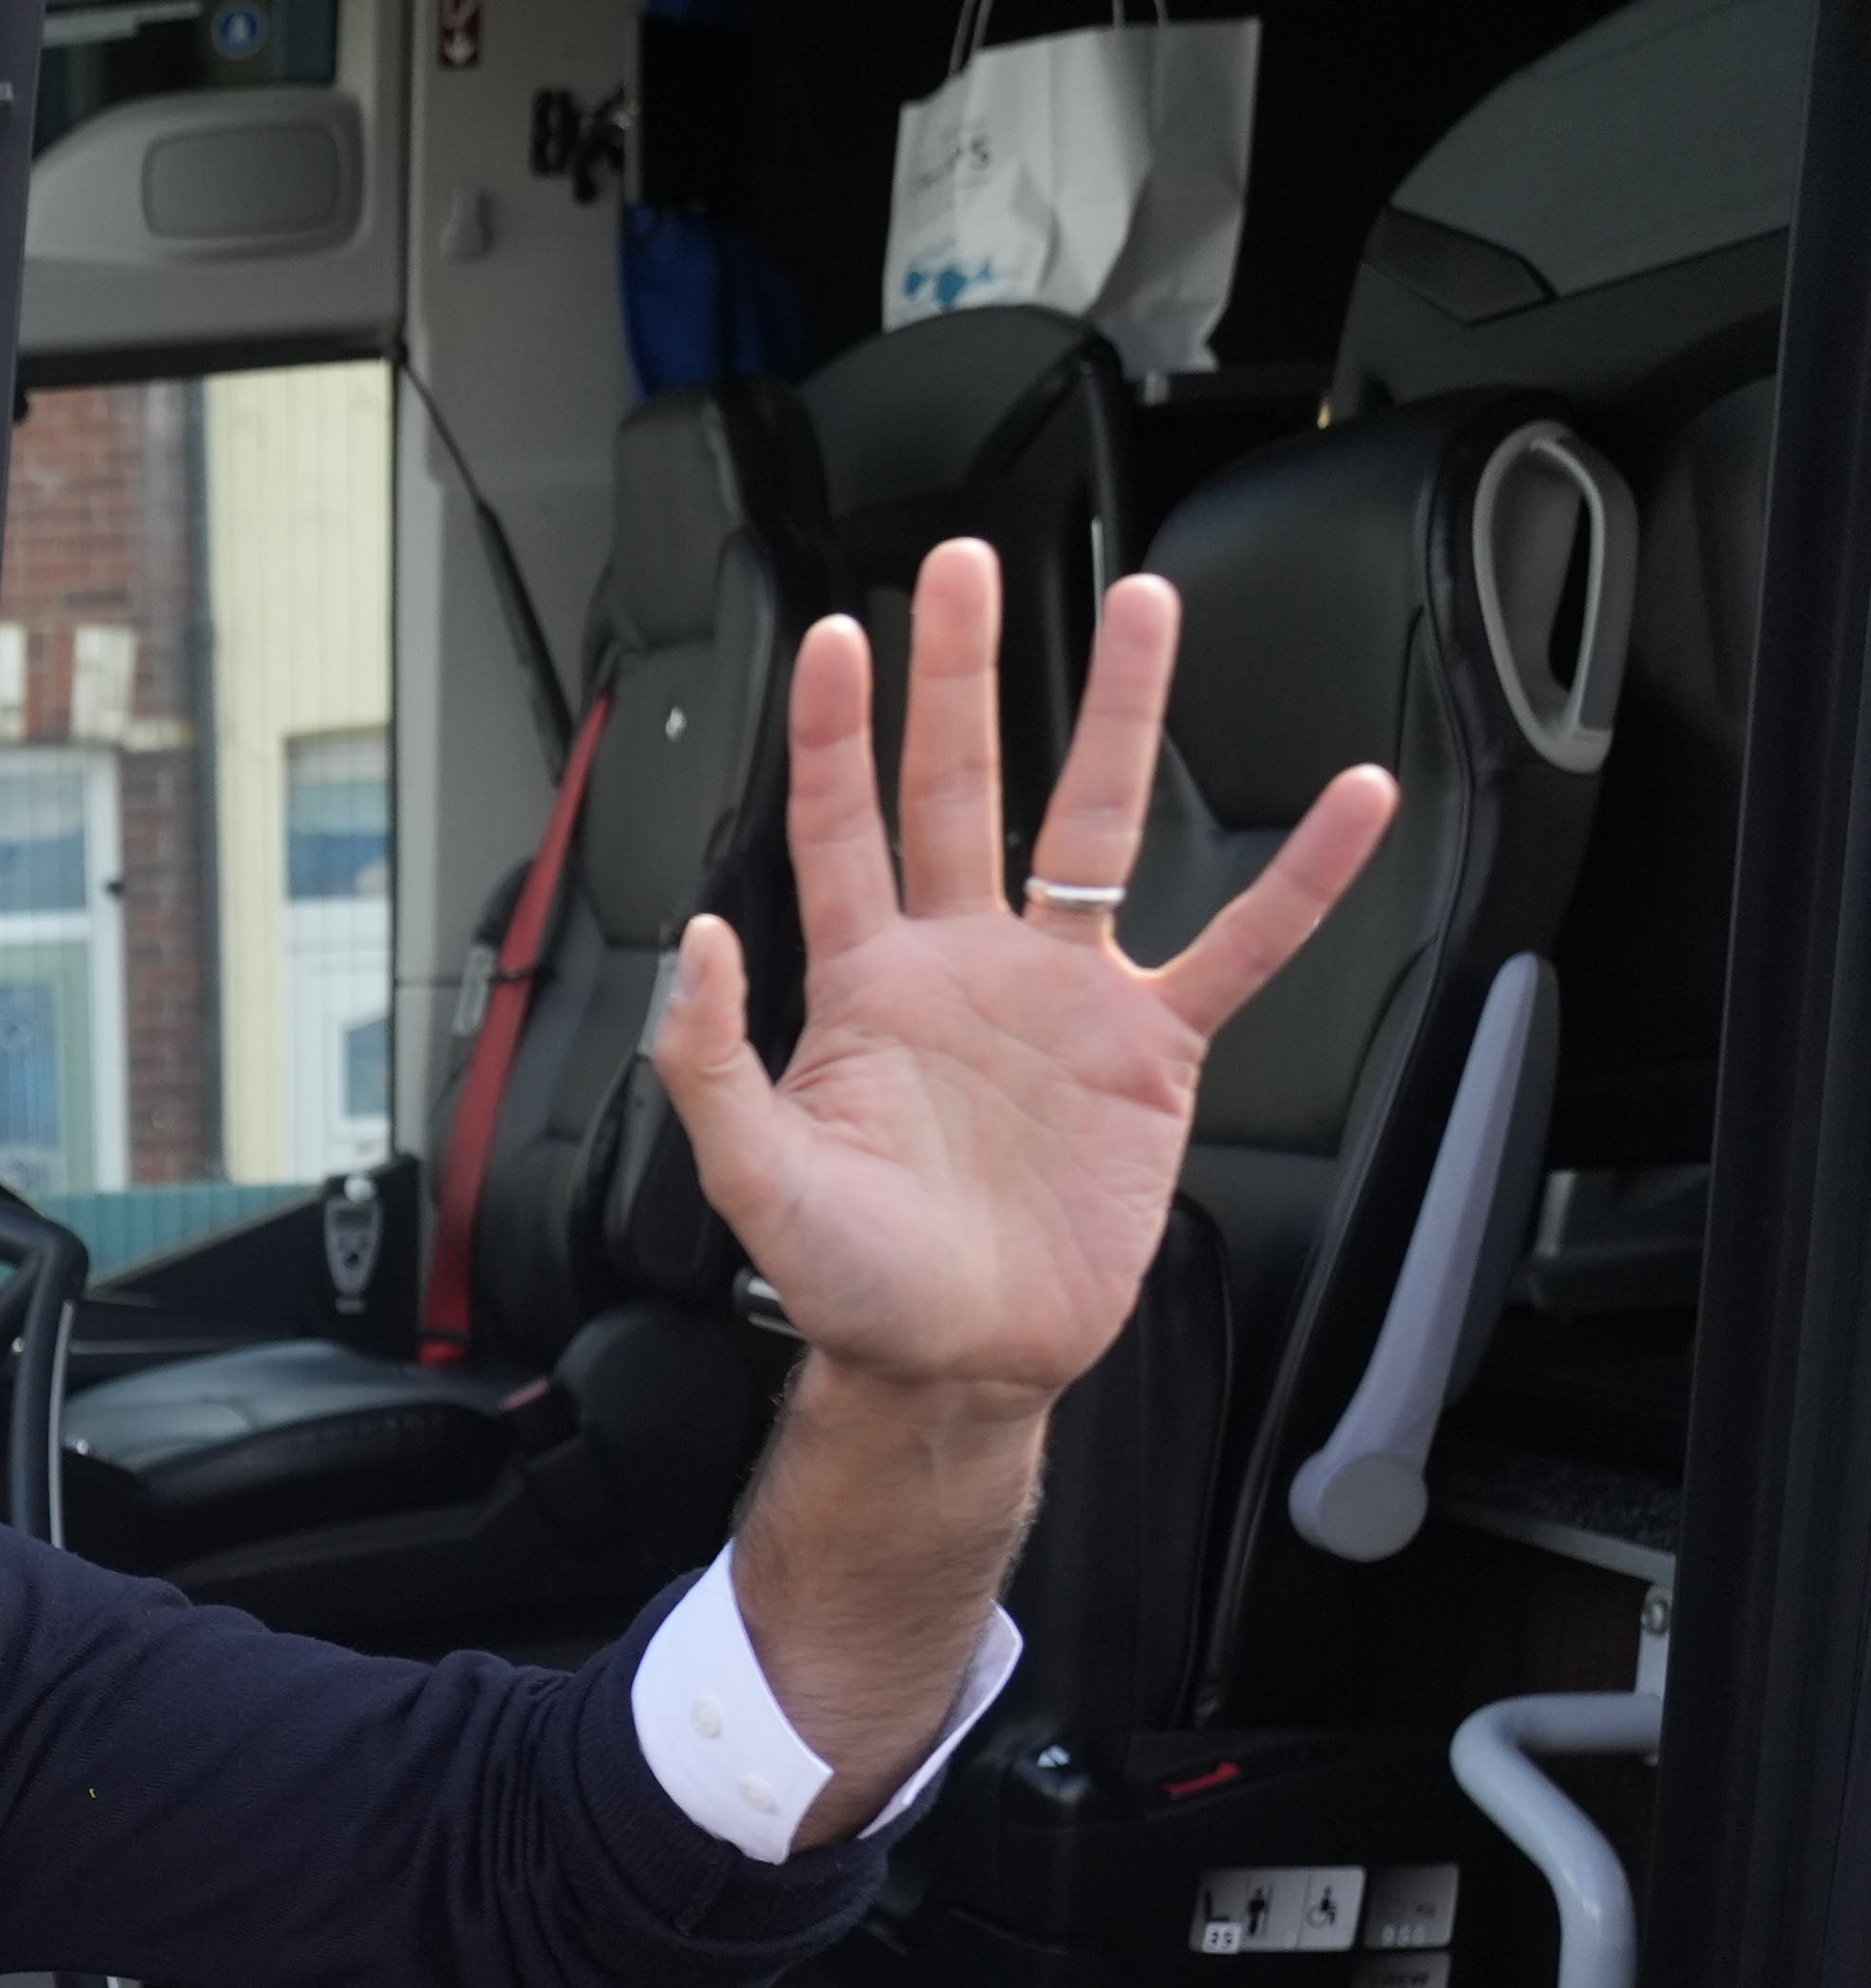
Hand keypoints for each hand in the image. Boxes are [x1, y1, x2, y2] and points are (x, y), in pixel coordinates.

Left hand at [655, 541, 1397, 1407]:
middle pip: (966, 786)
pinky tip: (1348, 800)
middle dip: (964, 676)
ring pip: (1099, 825)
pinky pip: (1240, 945)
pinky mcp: (1152, 1050)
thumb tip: (697, 936)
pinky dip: (1299, 877)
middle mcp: (967, 964)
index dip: (836, 734)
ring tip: (1144, 606)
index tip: (833, 637)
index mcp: (865, 986)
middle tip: (965, 568)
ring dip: (1122, 716)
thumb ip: (710, 1062)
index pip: (842, 827)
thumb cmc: (852, 1283)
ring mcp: (1064, 995)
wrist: (957, 1362)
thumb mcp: (755, 1179)